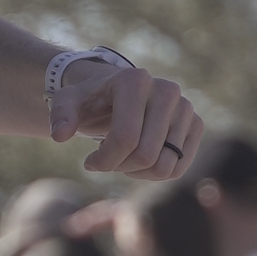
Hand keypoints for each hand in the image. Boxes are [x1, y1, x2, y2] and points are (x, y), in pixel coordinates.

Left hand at [51, 59, 202, 178]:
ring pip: (164, 166)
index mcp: (135, 80)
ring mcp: (186, 107)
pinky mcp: (197, 124)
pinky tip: (139, 162)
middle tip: (104, 160)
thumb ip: (60, 115)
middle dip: (119, 167)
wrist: (117, 96)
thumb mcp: (68, 103)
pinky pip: (179, 168)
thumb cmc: (91, 101)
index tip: (89, 162)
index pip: (125, 138)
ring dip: (136, 173)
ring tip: (121, 159)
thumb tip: (60, 135)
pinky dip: (156, 174)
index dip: (104, 160)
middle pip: (145, 154)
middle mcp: (168, 90)